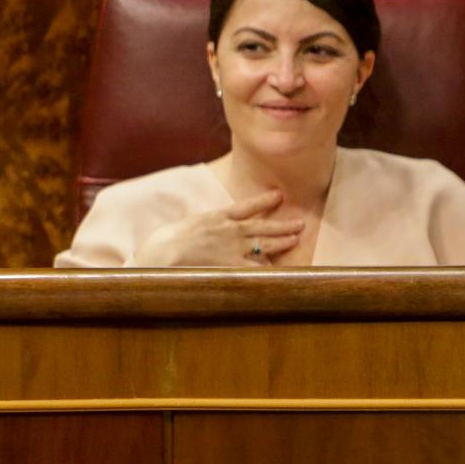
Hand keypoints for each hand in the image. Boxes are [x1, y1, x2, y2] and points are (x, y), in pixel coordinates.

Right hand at [136, 190, 302, 265]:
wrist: (165, 251)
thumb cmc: (167, 239)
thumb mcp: (188, 224)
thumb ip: (203, 225)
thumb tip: (206, 227)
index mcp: (218, 216)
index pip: (247, 206)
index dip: (264, 200)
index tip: (278, 195)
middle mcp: (231, 230)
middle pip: (263, 225)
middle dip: (282, 223)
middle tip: (299, 222)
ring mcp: (234, 247)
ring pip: (266, 243)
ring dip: (283, 240)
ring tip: (296, 238)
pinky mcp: (233, 265)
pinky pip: (257, 267)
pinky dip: (270, 268)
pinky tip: (282, 268)